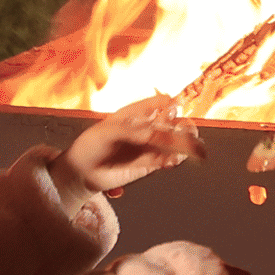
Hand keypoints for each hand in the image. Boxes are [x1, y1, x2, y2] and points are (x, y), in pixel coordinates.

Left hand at [65, 109, 204, 191]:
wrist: (82, 171)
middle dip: (186, 128)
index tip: (174, 108)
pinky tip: (172, 161)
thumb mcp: (108, 132)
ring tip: (192, 151)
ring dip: (187, 145)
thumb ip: (132, 132)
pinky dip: (174, 160)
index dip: (172, 104)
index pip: (162, 103)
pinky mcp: (150, 164)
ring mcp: (150, 146)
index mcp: (137, 112)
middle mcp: (147, 127)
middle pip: (175, 123)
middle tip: (189, 134)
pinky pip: (169, 160)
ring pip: (176, 143)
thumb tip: (155, 134)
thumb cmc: (91, 145)